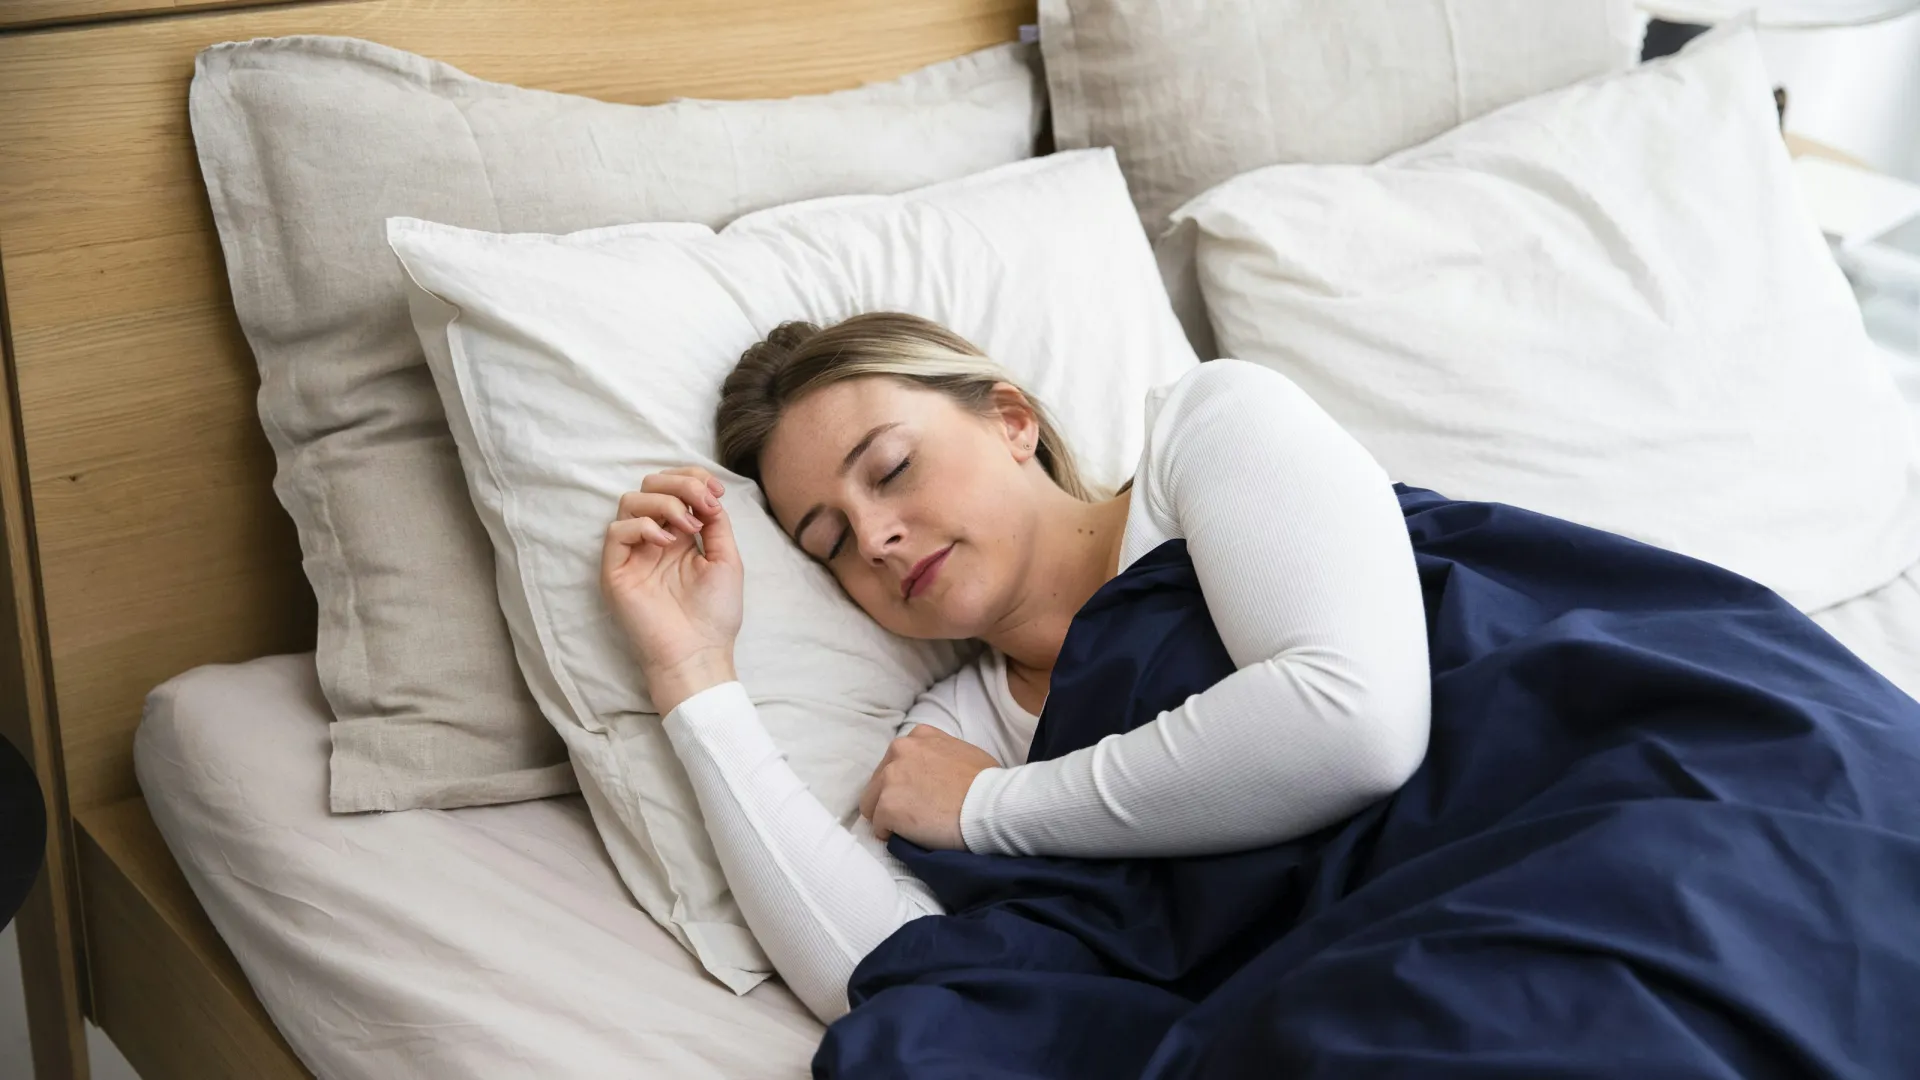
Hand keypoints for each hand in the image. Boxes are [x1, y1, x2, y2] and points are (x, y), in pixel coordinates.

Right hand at [600, 466, 742, 714]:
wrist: (699, 652)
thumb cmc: (715, 614)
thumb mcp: (726, 559)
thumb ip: (716, 523)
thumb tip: (707, 495)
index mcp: (679, 535)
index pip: (674, 488)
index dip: (693, 478)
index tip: (716, 490)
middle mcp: (654, 539)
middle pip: (650, 486)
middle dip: (680, 484)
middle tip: (703, 503)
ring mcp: (633, 554)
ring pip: (630, 501)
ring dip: (664, 502)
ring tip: (687, 527)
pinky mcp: (616, 571)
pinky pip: (616, 531)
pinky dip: (642, 526)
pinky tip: (666, 542)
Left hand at [859, 726, 999, 849]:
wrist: (990, 805)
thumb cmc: (987, 783)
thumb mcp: (962, 752)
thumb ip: (940, 756)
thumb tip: (935, 775)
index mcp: (918, 736)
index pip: (895, 761)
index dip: (905, 782)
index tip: (917, 796)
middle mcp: (900, 751)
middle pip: (878, 781)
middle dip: (892, 798)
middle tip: (915, 815)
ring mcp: (890, 778)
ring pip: (872, 804)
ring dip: (888, 817)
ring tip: (913, 828)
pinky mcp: (887, 806)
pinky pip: (879, 827)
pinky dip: (892, 834)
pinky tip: (913, 837)